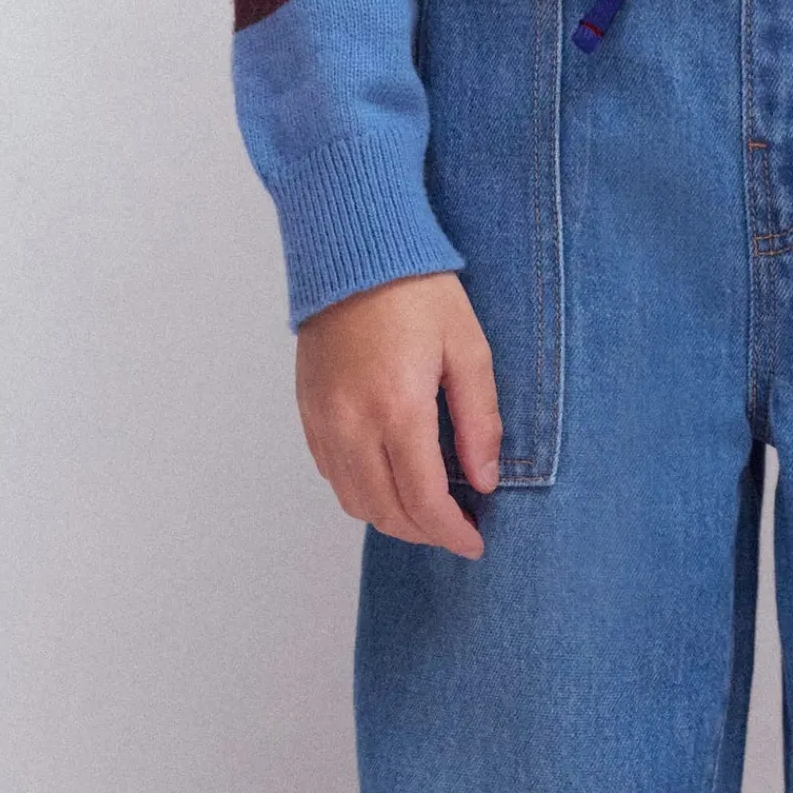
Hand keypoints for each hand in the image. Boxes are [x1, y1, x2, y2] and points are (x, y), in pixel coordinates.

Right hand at [294, 273, 500, 558]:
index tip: (475, 542)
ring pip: (355, 502)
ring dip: (393, 517)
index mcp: (397, 408)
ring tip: (428, 509)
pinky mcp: (307, 411)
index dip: (452, 533)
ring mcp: (323, 419)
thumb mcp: (468, 350)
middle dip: (426, 533)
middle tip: (458, 528)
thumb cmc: (416, 290)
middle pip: (386, 512)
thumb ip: (480, 422)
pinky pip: (333, 474)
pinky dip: (364, 491)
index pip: (423, 501)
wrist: (353, 249)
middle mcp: (351, 422)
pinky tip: (392, 479)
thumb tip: (484, 480)